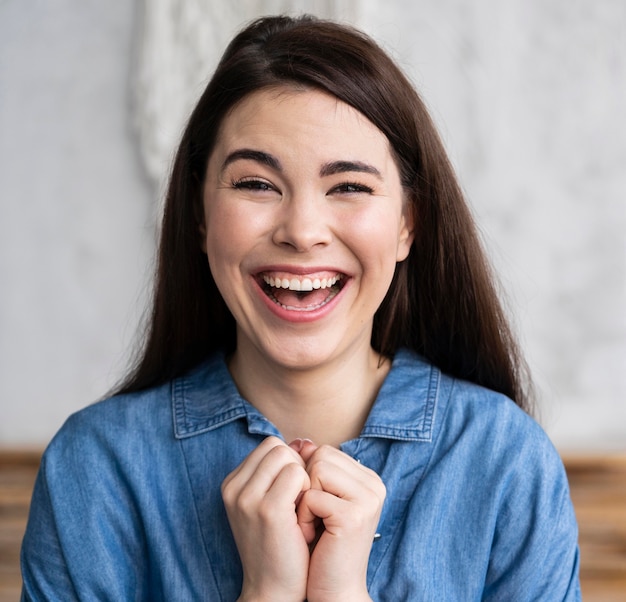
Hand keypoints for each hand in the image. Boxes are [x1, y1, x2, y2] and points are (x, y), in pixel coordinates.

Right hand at [221, 436, 311, 600]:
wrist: (274, 591)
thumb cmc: (281, 544)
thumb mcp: (275, 502)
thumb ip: (284, 469)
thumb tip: (305, 440)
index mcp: (232, 485)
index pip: (269, 445)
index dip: (289, 462)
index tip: (294, 491)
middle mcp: (233, 488)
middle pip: (277, 446)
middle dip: (296, 466)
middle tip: (300, 499)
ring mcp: (247, 498)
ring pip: (287, 456)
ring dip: (302, 477)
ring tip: (301, 506)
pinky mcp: (268, 509)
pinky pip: (297, 474)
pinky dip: (308, 489)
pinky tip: (304, 514)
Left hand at [297, 443, 385, 600]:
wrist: (332, 590)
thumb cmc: (321, 545)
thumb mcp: (318, 499)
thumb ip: (313, 468)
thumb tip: (300, 439)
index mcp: (367, 478)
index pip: (324, 451)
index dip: (308, 478)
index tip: (317, 508)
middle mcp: (374, 484)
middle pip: (320, 455)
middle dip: (305, 486)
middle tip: (314, 518)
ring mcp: (368, 498)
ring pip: (316, 469)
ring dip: (303, 500)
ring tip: (313, 526)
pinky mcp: (354, 515)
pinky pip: (312, 496)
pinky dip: (303, 517)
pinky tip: (313, 537)